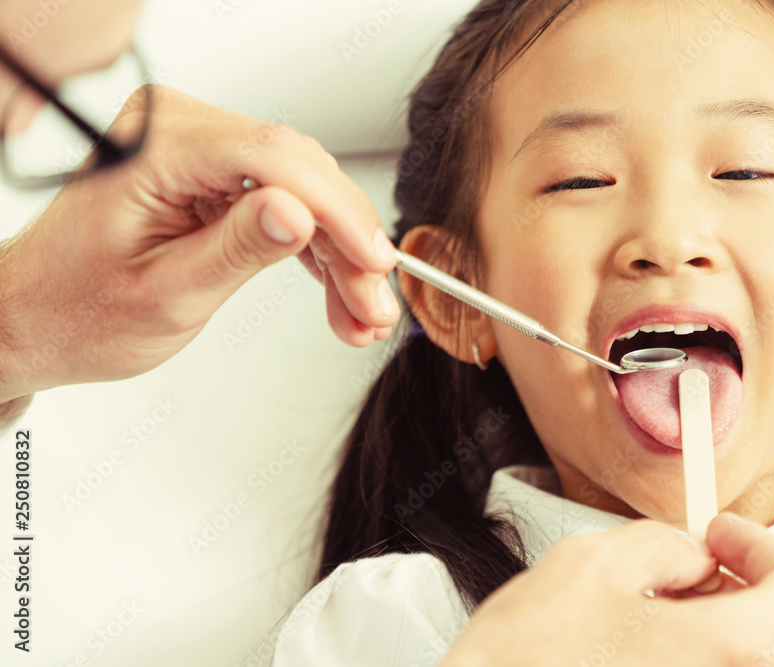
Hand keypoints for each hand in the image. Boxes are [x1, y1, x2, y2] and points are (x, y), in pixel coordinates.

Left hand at [0, 85, 399, 402]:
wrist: (39, 321)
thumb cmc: (77, 310)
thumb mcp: (166, 294)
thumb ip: (237, 249)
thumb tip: (300, 214)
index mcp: (155, 146)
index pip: (275, 158)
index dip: (338, 211)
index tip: (374, 262)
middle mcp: (177, 133)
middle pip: (300, 174)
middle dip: (347, 243)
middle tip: (373, 303)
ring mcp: (197, 152)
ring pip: (303, 193)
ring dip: (339, 256)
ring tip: (361, 313)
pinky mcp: (211, 177)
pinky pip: (283, 204)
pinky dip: (315, 252)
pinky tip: (338, 292)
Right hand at [443, 513, 773, 666]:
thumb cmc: (529, 660)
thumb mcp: (594, 563)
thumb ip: (665, 545)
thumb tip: (694, 559)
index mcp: (730, 651)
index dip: (768, 545)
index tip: (720, 536)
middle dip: (755, 589)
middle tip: (696, 570)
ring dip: (734, 633)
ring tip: (666, 617)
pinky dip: (709, 664)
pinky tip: (650, 653)